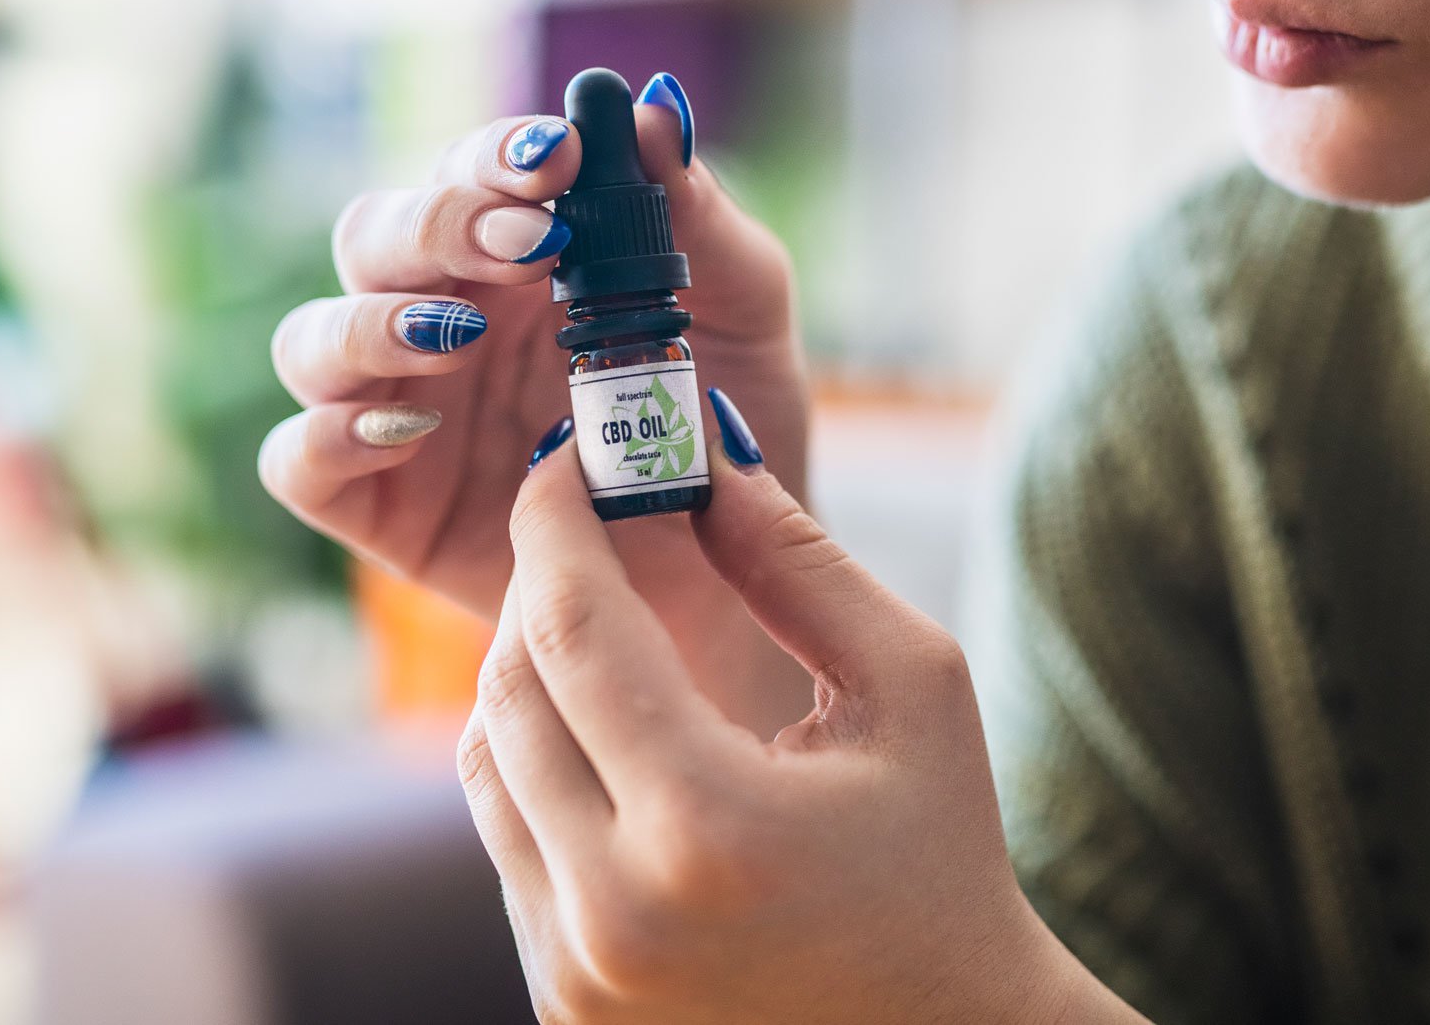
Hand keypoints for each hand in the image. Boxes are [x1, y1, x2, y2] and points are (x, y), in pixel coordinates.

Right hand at [257, 78, 810, 731]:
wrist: (736, 579)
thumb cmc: (732, 428)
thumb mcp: (744, 316)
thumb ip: (702, 219)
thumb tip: (652, 111)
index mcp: (522, 256)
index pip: (477, 173)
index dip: (500, 157)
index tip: (559, 162)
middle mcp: (445, 317)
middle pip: (376, 237)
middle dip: (437, 226)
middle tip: (525, 247)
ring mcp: (404, 409)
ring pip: (314, 338)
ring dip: (372, 324)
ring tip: (460, 339)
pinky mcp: (380, 503)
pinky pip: (298, 461)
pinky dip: (327, 437)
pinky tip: (403, 429)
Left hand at [457, 396, 1141, 1023]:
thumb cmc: (942, 854)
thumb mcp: (911, 686)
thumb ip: (799, 563)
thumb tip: (699, 459)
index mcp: (708, 825)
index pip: (575, 630)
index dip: (555, 524)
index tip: (565, 460)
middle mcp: (613, 912)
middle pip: (508, 691)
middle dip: (541, 585)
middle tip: (586, 523)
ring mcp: (575, 972)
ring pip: (487, 765)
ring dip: (531, 671)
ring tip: (607, 624)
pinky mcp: (562, 1003)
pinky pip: (509, 842)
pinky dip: (543, 763)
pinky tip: (616, 733)